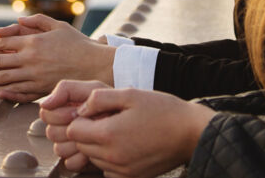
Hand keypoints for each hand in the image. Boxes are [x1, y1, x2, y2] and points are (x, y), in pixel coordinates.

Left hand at [0, 14, 116, 101]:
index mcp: (33, 42)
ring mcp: (35, 77)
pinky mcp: (42, 90)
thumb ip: (33, 22)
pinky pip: (19, 93)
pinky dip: (4, 94)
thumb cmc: (77, 43)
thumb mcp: (56, 25)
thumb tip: (9, 24)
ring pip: (4, 80)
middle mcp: (31, 60)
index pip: (2, 44)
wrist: (96, 65)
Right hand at [39, 79, 110, 171]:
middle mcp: (65, 126)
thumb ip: (66, 90)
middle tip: (89, 123)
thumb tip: (44, 104)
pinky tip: (93, 148)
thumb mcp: (93, 89)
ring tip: (93, 135)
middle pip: (51, 133)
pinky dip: (81, 158)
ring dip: (75, 143)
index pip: (46, 114)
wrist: (133, 119)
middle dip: (69, 128)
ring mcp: (71, 144)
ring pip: (59, 149)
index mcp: (64, 108)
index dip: (61, 114)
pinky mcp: (80, 159)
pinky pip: (70, 163)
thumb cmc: (113, 102)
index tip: (77, 111)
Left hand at [43, 82, 217, 177]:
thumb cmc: (163, 110)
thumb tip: (81, 110)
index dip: (81, 118)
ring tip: (120, 131)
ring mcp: (122, 171)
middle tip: (109, 120)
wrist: (191, 133)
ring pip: (94, 159)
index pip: (73, 131)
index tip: (96, 112)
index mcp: (109, 134)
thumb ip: (99, 99)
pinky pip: (108, 170)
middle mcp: (112, 157)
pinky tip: (127, 145)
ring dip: (99, 146)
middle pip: (81, 146)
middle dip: (88, 132)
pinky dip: (111, 159)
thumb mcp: (130, 94)